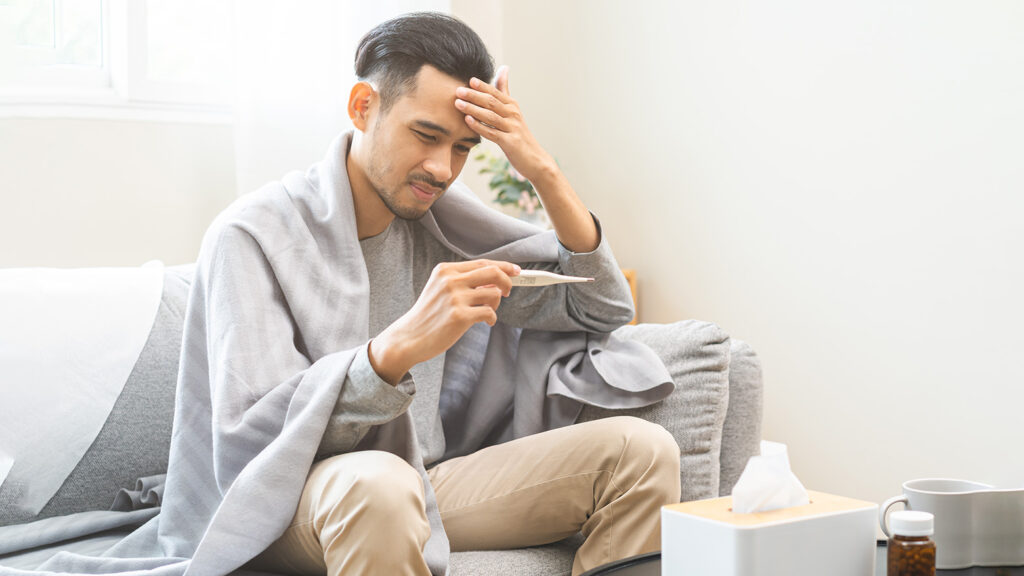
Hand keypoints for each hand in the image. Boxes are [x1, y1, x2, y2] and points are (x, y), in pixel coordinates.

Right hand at [368, 259, 520, 384]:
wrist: (409, 337)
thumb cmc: (429, 316)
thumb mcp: (442, 292)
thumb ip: (466, 284)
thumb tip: (497, 282)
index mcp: (445, 270)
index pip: (482, 263)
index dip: (503, 266)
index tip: (516, 271)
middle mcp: (450, 280)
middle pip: (493, 272)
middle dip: (508, 281)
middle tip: (509, 292)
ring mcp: (455, 298)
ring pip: (494, 294)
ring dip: (496, 305)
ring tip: (487, 312)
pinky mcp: (459, 316)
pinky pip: (489, 313)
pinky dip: (492, 318)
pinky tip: (485, 323)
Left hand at [454, 65, 554, 184]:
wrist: (534, 158)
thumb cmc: (518, 134)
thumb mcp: (512, 111)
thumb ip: (505, 90)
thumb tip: (503, 67)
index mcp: (512, 106)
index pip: (495, 92)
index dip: (483, 86)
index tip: (469, 80)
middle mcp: (513, 114)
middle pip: (491, 102)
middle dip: (473, 95)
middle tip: (458, 91)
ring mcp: (512, 128)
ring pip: (490, 116)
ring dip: (473, 109)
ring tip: (458, 104)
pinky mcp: (510, 142)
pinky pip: (491, 133)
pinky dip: (479, 126)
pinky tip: (468, 121)